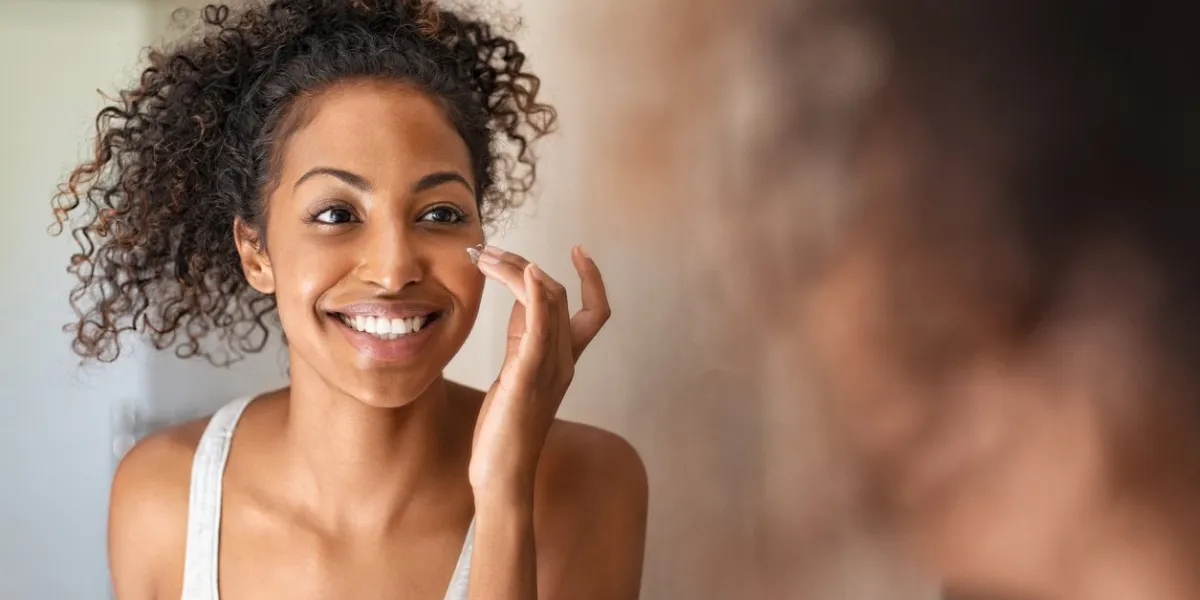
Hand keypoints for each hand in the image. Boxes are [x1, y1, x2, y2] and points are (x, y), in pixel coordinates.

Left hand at [469, 245, 610, 496]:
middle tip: (489, 251)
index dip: (593, 279)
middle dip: (525, 264)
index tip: (579, 249)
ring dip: (519, 269)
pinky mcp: (527, 377)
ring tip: (487, 256)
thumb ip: (522, 338)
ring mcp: (549, 368)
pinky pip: (539, 328)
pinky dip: (534, 294)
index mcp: (565, 361)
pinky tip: (526, 272)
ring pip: (548, 302)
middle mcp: (564, 361)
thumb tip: (519, 298)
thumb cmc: (505, 429)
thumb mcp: (516, 373)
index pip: (595, 311)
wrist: (501, 474)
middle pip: (559, 295)